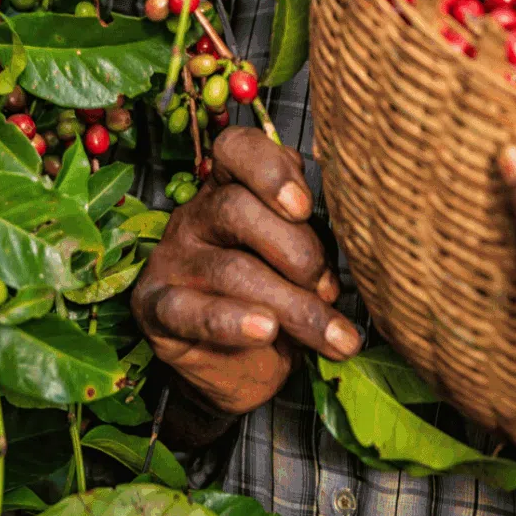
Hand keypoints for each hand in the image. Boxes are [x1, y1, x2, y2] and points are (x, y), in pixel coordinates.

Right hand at [134, 127, 363, 419]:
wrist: (237, 366)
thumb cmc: (275, 296)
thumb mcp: (299, 257)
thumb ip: (313, 236)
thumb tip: (359, 243)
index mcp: (229, 188)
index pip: (236, 149)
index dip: (269, 168)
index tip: (304, 206)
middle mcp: (195, 216)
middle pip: (236, 208)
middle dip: (297, 251)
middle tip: (330, 289)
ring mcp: (172, 261)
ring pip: (229, 267)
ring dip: (292, 304)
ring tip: (334, 336)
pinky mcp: (157, 309)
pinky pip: (190, 311)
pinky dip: (230, 321)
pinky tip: (266, 330)